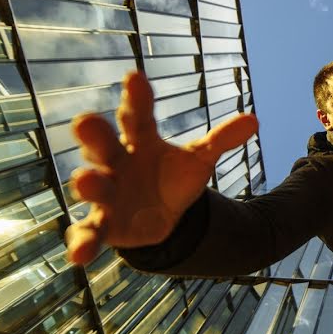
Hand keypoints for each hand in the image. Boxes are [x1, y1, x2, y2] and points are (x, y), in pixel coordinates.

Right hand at [65, 71, 257, 264]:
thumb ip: (221, 140)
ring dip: (88, 183)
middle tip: (86, 121)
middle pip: (104, 146)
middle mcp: (116, 163)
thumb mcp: (199, 159)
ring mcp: (105, 194)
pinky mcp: (102, 225)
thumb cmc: (171, 176)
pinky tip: (78, 255)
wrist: (157, 213)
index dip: (136, 98)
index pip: (137, 115)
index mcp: (139, 141)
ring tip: (85, 180)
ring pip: (93, 187)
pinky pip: (87, 234)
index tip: (135, 77)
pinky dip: (81, 243)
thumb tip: (254, 120)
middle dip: (94, 136)